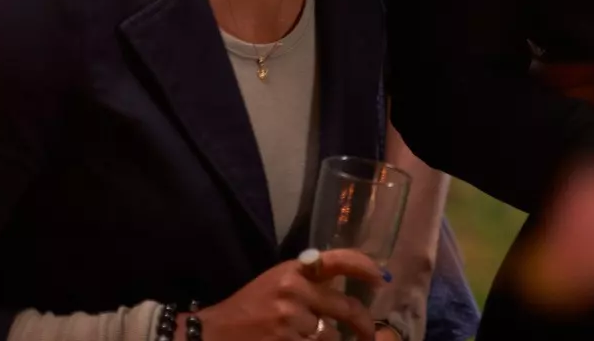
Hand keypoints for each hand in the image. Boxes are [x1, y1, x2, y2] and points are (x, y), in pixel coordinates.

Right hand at [193, 248, 380, 339]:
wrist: (211, 333)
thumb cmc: (249, 308)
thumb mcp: (278, 282)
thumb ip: (310, 282)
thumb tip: (353, 290)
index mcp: (295, 270)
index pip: (339, 260)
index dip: (365, 267)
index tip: (382, 279)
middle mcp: (294, 290)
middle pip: (346, 307)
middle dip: (364, 324)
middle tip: (370, 333)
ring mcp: (289, 319)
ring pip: (332, 337)